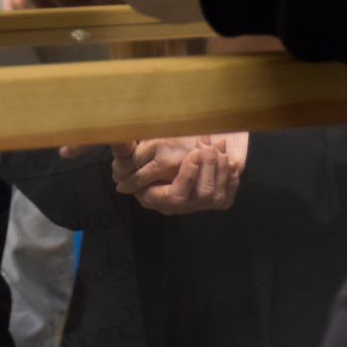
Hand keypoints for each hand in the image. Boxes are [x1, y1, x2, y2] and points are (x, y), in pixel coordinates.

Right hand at [105, 134, 247, 214]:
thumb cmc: (161, 144)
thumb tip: (116, 140)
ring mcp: (196, 206)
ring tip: (217, 144)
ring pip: (212, 196)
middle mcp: (175, 206)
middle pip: (198, 197)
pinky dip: (229, 176)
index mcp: (155, 196)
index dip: (187, 176)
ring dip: (217, 167)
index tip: (195, 153)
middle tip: (207, 145)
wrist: (189, 146)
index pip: (173, 197)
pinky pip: (225, 197)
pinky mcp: (215, 201)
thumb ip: (127, 147)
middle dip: (206, 168)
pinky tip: (227, 158)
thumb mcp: (143, 145)